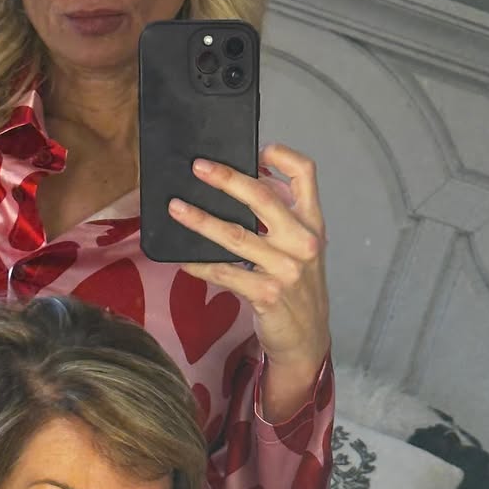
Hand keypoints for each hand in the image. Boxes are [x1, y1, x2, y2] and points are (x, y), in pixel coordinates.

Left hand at [169, 145, 329, 418]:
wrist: (308, 338)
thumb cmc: (299, 286)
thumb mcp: (301, 247)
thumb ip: (281, 217)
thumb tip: (244, 181)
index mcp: (312, 222)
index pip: (306, 175)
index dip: (283, 156)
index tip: (258, 149)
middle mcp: (303, 242)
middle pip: (264, 198)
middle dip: (228, 179)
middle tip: (198, 167)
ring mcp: (286, 269)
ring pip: (236, 236)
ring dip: (202, 220)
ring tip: (176, 208)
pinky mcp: (266, 294)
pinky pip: (224, 272)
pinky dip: (199, 264)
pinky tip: (182, 259)